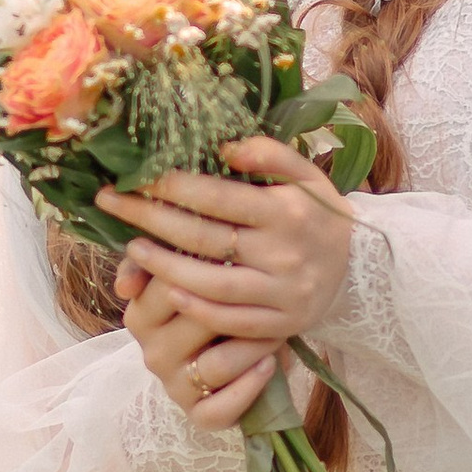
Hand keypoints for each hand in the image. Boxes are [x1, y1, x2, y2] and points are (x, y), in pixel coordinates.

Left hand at [98, 136, 355, 342]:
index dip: (173, 186)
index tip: (136, 175)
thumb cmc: (319, 214)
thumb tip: (226, 147)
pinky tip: (165, 290)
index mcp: (289, 211)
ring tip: (132, 246)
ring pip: (211, 284)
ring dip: (164, 267)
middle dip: (150, 218)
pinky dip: (195, 306)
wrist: (361, 270)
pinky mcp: (279, 324)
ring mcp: (281, 294)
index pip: (219, 197)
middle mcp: (284, 254)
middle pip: (205, 238)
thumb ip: (272, 154)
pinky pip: (229, 319)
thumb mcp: (308, 175)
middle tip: (111, 202)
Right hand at [123, 272, 278, 432]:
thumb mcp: (194, 272)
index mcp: (140, 315)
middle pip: (197, 325)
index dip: (208, 272)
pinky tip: (269, 365)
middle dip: (237, 307)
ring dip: (253, 346)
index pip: (168, 287)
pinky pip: (221, 409)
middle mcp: (151, 353)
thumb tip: (130, 270)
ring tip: (277, 330)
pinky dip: (249, 387)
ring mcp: (174, 386)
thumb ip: (166, 256)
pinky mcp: (198, 414)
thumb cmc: (220, 298)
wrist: (246, 340)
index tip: (238, 259)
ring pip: (217, 365)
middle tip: (269, 294)